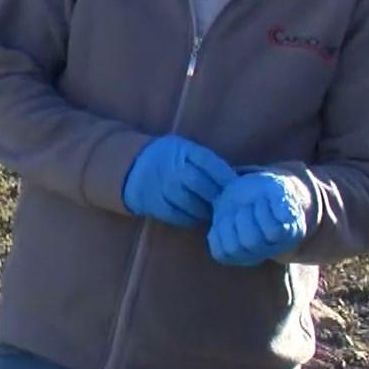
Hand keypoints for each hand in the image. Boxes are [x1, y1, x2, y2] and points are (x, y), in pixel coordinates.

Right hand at [122, 136, 237, 227]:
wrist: (131, 166)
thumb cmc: (168, 158)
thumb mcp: (185, 149)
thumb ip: (205, 161)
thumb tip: (237, 178)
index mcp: (182, 150)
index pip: (210, 163)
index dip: (226, 177)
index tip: (238, 188)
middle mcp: (170, 167)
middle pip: (200, 184)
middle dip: (217, 196)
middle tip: (229, 205)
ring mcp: (160, 186)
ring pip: (190, 202)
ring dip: (205, 210)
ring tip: (214, 212)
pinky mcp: (153, 203)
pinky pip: (177, 215)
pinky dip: (191, 219)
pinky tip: (197, 217)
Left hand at [208, 172, 307, 265]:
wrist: (248, 193)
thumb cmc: (265, 191)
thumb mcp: (276, 188)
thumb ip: (282, 202)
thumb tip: (285, 219)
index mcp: (290, 233)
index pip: (274, 232)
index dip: (263, 211)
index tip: (262, 198)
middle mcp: (273, 249)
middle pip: (251, 242)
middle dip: (243, 217)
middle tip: (245, 206)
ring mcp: (253, 255)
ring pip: (234, 248)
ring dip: (228, 225)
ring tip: (233, 214)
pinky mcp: (233, 256)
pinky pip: (220, 253)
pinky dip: (216, 235)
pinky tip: (222, 222)